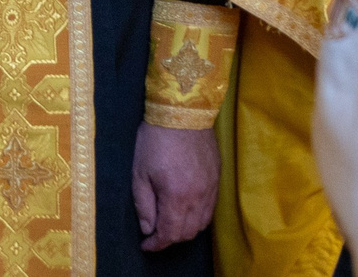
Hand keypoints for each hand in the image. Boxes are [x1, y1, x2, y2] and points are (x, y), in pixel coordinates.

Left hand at [133, 123, 220, 250]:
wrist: (183, 112)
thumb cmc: (156, 139)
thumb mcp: (140, 172)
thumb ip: (143, 204)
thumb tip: (147, 228)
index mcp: (177, 197)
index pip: (170, 234)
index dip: (157, 244)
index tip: (146, 244)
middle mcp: (198, 198)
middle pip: (187, 233)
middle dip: (170, 239)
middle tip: (155, 234)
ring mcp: (211, 189)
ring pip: (201, 224)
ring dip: (185, 230)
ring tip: (169, 223)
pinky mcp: (217, 179)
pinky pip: (210, 209)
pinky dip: (198, 217)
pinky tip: (186, 210)